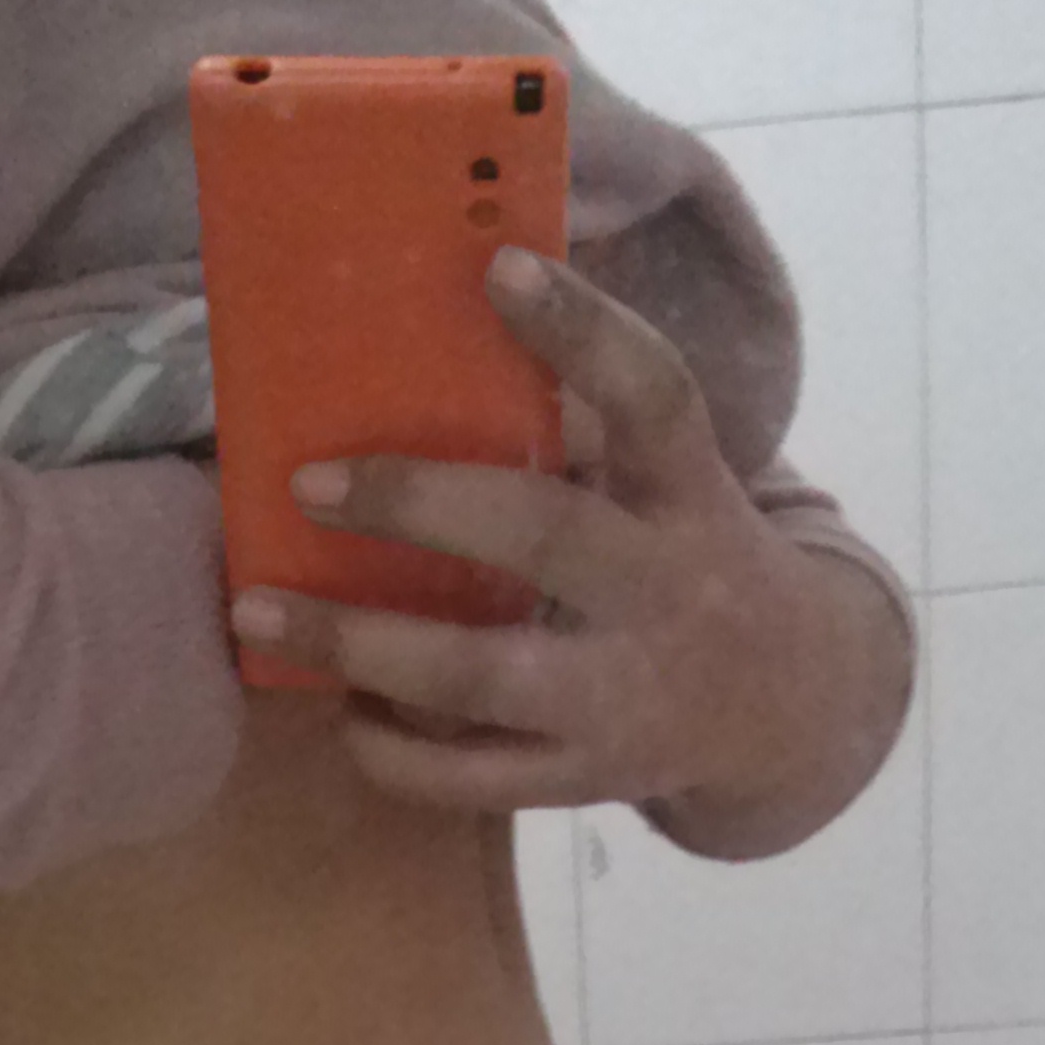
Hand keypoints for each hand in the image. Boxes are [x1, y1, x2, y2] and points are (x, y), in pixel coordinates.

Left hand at [225, 248, 871, 835]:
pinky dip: (394, 753)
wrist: (784, 711)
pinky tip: (343, 712)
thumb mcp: (668, 485)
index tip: (500, 265)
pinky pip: (473, 779)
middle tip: (308, 482)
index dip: (583, 329)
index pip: (654, 395)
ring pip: (483, 676)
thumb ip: (580, 427)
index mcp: (689, 492)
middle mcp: (663, 590)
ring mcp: (623, 697)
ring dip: (363, 644)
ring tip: (259, 609)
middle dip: (420, 506)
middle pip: (545, 539)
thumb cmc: (683, 560)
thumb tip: (424, 337)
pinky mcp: (583, 779)